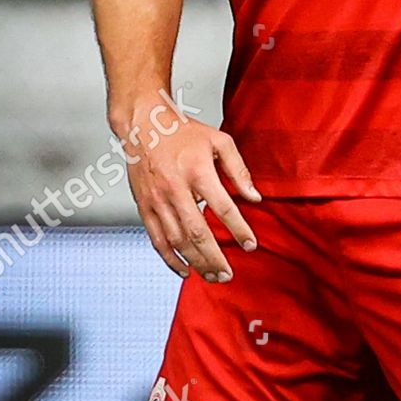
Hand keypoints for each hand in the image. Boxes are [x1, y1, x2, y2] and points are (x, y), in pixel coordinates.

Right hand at [125, 116, 260, 280]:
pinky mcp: (144, 207)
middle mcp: (176, 188)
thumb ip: (239, 170)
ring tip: (212, 276)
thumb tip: (255, 197)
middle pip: (198, 231)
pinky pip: (157, 239)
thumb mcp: (219, 141)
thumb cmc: (183, 132)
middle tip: (228, 274)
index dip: (239, 229)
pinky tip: (184, 270)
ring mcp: (158, 200)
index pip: (223, 207)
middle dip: (215, 257)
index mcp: (198, 171)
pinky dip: (170, 258)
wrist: (145, 125)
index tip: (251, 244)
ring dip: (195, 262)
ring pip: (177, 240)